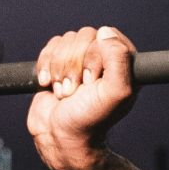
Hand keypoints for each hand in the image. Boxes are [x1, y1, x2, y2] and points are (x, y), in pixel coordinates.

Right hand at [27, 26, 137, 169]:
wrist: (60, 137)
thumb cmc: (91, 120)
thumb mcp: (116, 92)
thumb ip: (119, 59)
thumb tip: (106, 32)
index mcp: (123, 65)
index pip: (108, 36)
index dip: (95, 55)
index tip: (92, 81)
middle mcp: (103, 60)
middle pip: (84, 36)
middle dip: (73, 65)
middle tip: (76, 90)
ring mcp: (80, 62)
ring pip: (65, 41)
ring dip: (59, 69)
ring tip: (64, 92)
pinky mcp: (59, 65)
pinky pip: (50, 48)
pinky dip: (45, 66)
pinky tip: (48, 84)